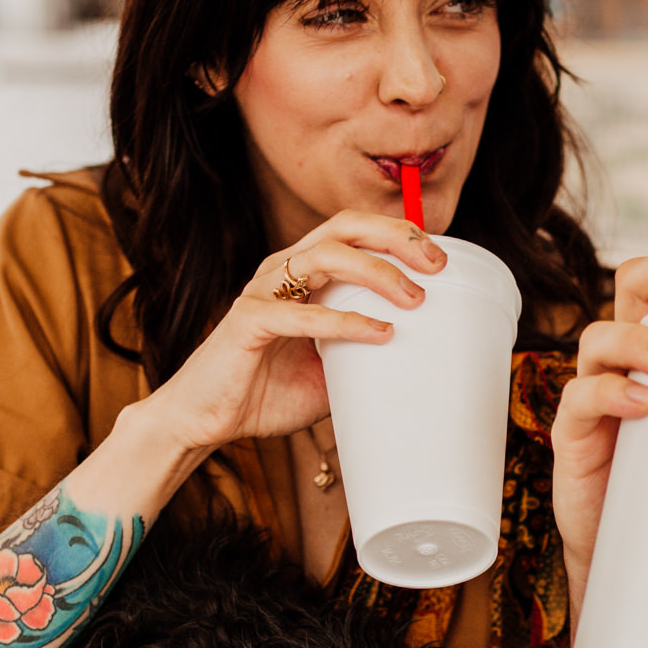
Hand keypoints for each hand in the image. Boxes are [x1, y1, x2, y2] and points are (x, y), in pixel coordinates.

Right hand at [143, 211, 447, 458]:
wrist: (207, 421)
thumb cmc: (266, 392)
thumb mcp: (332, 373)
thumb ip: (365, 357)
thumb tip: (422, 363)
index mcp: (303, 274)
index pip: (355, 233)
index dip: (399, 234)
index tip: (440, 259)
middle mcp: (282, 270)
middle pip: (344, 227)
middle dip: (396, 237)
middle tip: (436, 264)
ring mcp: (263, 292)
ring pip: (325, 257)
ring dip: (376, 272)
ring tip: (413, 299)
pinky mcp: (248, 322)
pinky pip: (300, 314)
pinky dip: (344, 322)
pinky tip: (379, 334)